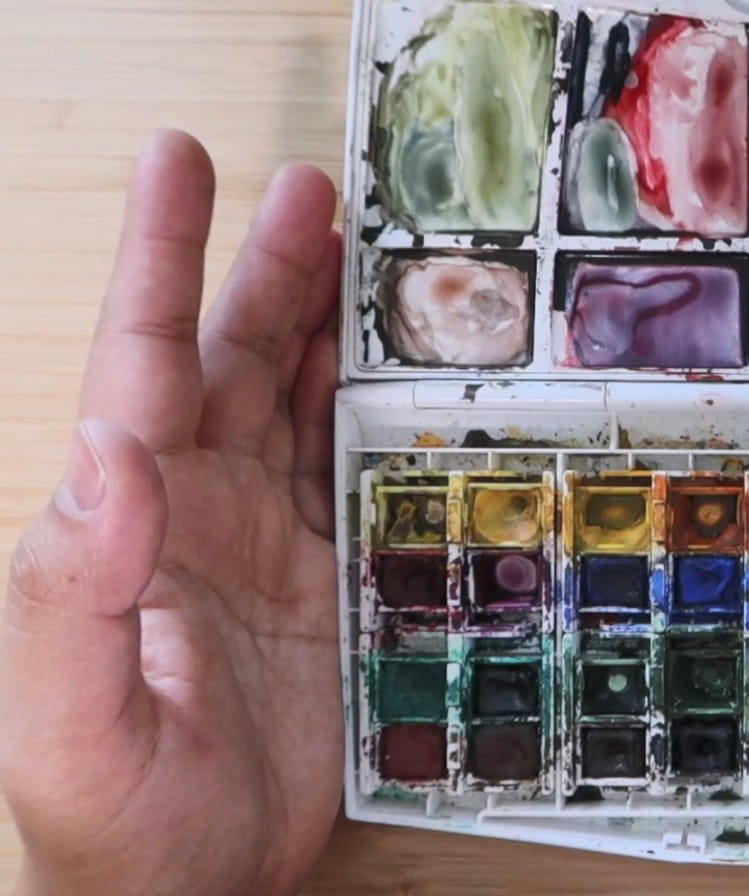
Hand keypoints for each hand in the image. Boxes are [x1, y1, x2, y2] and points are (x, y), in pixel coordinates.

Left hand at [0, 131, 343, 894]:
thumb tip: (108, 448)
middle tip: (315, 192)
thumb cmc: (110, 823)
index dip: (165, 260)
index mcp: (132, 521)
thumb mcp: (66, 718)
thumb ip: (72, 586)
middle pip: (236, 364)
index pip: (145, 365)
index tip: (186, 166)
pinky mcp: (331, 586)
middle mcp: (201, 514)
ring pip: (303, 408)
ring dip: (334, 331)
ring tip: (377, 260)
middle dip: (272, 272)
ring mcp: (270, 547)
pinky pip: (364, 482)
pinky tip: (418, 385)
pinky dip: (391, 424)